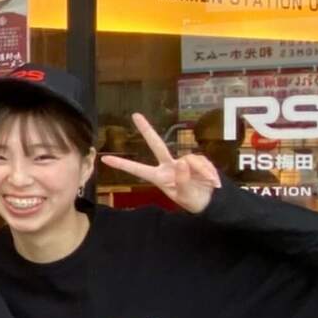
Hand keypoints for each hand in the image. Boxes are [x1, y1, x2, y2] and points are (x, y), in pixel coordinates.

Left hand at [100, 112, 220, 213]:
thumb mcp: (186, 196)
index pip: (138, 170)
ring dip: (201, 172)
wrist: (211, 201)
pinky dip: (208, 171)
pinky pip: (201, 161)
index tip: (105, 159)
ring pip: (189, 159)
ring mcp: (182, 162)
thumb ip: (183, 180)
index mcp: (159, 177)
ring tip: (208, 183)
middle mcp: (168, 166)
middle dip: (147, 129)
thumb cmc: (193, 200)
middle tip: (135, 115)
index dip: (122, 164)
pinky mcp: (196, 159)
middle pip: (156, 144)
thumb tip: (182, 162)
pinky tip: (212, 181)